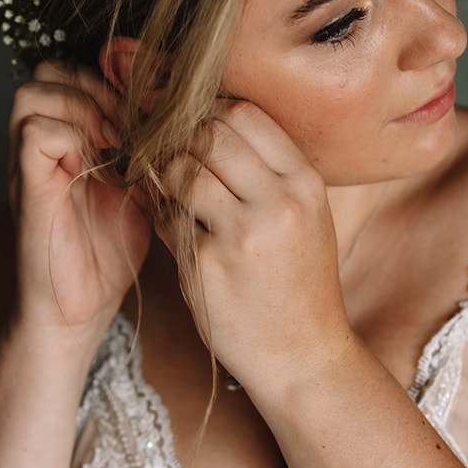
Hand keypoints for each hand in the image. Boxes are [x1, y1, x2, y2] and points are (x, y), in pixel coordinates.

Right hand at [7, 62, 150, 334]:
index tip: (149, 112)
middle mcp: (40, 145)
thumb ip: (148, 153)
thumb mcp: (141, 191)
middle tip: (132, 121)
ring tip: (117, 139)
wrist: (78, 310)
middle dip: (96, 86)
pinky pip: (34, 132)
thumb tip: (187, 118)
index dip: (112, 81)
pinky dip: (72, 135)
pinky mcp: (27, 189)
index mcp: (65, 140)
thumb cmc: (108, 254)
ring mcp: (29, 165)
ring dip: (82, 106)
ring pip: (35, 92)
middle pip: (49, 71)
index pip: (74, 73)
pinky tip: (105, 162)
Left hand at [157, 100, 351, 392]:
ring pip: (181, 170)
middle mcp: (277, 202)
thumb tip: (209, 122)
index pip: (244, 113)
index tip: (194, 125)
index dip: (209, 112)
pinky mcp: (205, 265)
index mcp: (305, 183)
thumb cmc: (298, 283)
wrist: (303, 355)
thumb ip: (268, 171)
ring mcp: (240, 234)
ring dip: (167, 176)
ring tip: (174, 194)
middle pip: (209, 133)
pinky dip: (162, 217)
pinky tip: (176, 232)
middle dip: (182, 139)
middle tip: (174, 155)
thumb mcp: (305, 217)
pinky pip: (166, 218)